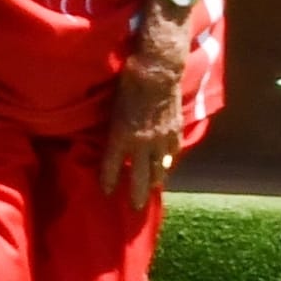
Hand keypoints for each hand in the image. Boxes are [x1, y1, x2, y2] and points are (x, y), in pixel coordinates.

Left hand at [101, 54, 183, 209]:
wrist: (156, 72)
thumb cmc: (127, 84)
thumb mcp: (112, 108)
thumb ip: (113, 129)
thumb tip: (113, 140)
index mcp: (121, 137)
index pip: (111, 167)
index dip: (108, 181)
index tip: (106, 192)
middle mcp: (141, 143)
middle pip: (140, 177)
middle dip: (137, 194)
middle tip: (136, 207)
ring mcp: (160, 139)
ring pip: (160, 167)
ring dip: (156, 179)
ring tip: (155, 188)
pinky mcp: (174, 130)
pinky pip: (173, 151)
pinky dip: (169, 158)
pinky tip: (168, 162)